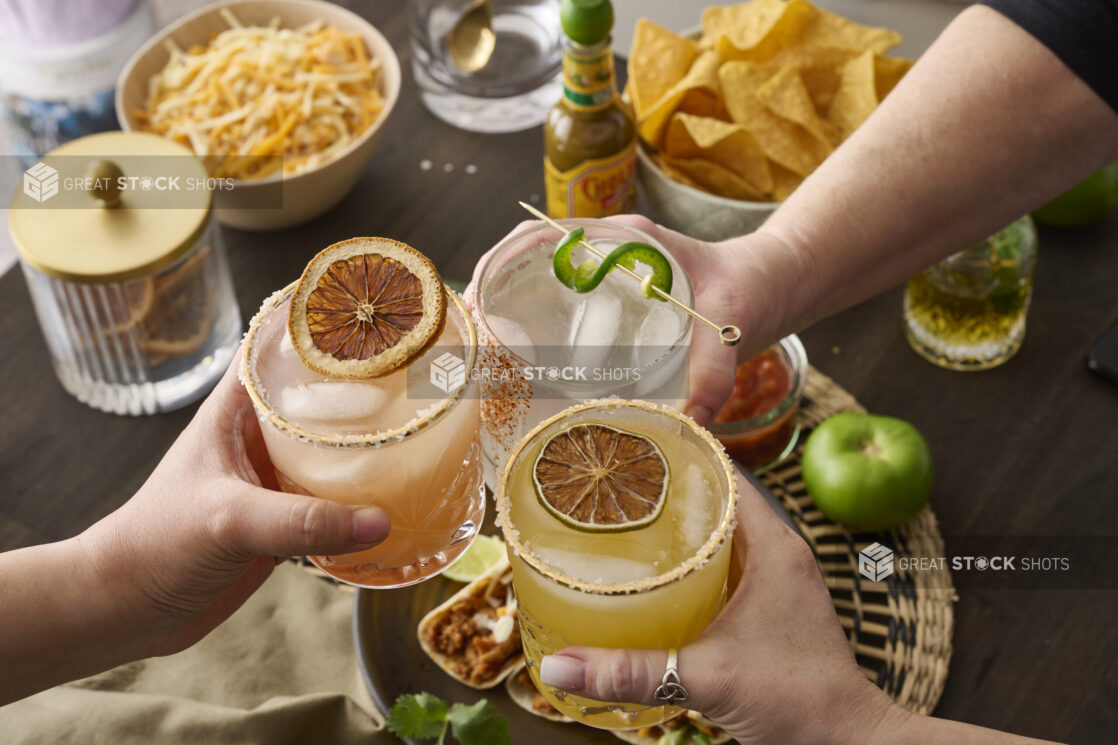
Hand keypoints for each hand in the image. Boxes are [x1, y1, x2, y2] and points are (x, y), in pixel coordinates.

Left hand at [75, 358, 390, 658]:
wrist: (128, 610)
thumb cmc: (154, 545)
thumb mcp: (228, 520)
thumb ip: (302, 520)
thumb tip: (378, 520)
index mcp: (234, 412)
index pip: (276, 348)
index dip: (317, 327)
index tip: (366, 316)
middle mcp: (258, 439)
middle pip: (318, 399)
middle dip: (363, 388)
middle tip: (417, 378)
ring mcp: (273, 481)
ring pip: (331, 453)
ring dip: (368, 448)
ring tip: (421, 433)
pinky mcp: (284, 523)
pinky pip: (334, 504)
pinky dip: (363, 503)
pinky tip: (398, 501)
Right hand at [464, 215, 791, 426]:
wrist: (769, 288)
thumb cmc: (749, 291)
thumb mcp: (732, 326)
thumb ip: (715, 370)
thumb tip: (693, 421)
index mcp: (622, 240)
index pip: (541, 236)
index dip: (500, 261)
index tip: (478, 299)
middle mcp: (603, 254)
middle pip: (526, 265)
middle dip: (492, 298)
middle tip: (473, 347)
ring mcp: (602, 280)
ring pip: (537, 291)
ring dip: (507, 319)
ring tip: (485, 366)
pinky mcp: (608, 306)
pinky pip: (559, 314)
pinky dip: (534, 337)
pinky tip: (525, 376)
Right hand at [537, 471, 900, 744]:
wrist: (846, 743)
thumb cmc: (798, 700)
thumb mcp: (704, 677)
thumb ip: (629, 670)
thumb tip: (558, 667)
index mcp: (774, 547)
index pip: (726, 474)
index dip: (682, 455)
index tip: (636, 447)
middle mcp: (779, 555)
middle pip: (718, 502)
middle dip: (669, 494)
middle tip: (614, 489)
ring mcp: (779, 583)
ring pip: (723, 538)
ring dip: (682, 532)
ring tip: (626, 526)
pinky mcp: (773, 610)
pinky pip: (728, 569)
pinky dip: (694, 566)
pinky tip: (658, 581)